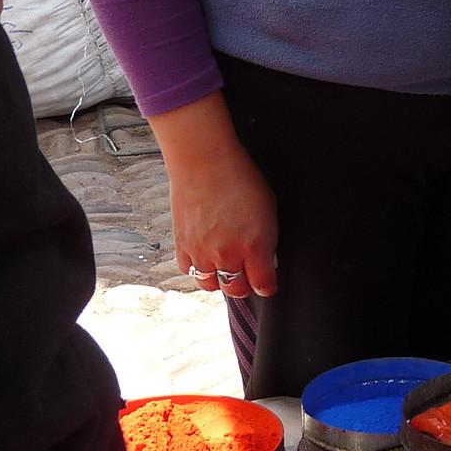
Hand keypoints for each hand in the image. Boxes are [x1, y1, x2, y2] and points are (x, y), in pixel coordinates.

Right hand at [150, 95, 278, 298]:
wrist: (204, 161)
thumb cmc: (241, 178)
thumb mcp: (269, 210)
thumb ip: (267, 240)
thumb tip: (266, 259)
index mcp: (255, 246)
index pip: (263, 285)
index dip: (267, 286)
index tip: (267, 282)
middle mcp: (228, 254)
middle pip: (236, 290)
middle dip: (245, 286)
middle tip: (247, 275)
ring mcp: (202, 252)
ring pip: (210, 285)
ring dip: (220, 281)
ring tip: (225, 268)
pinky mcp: (181, 245)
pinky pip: (189, 271)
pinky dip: (198, 270)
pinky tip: (205, 259)